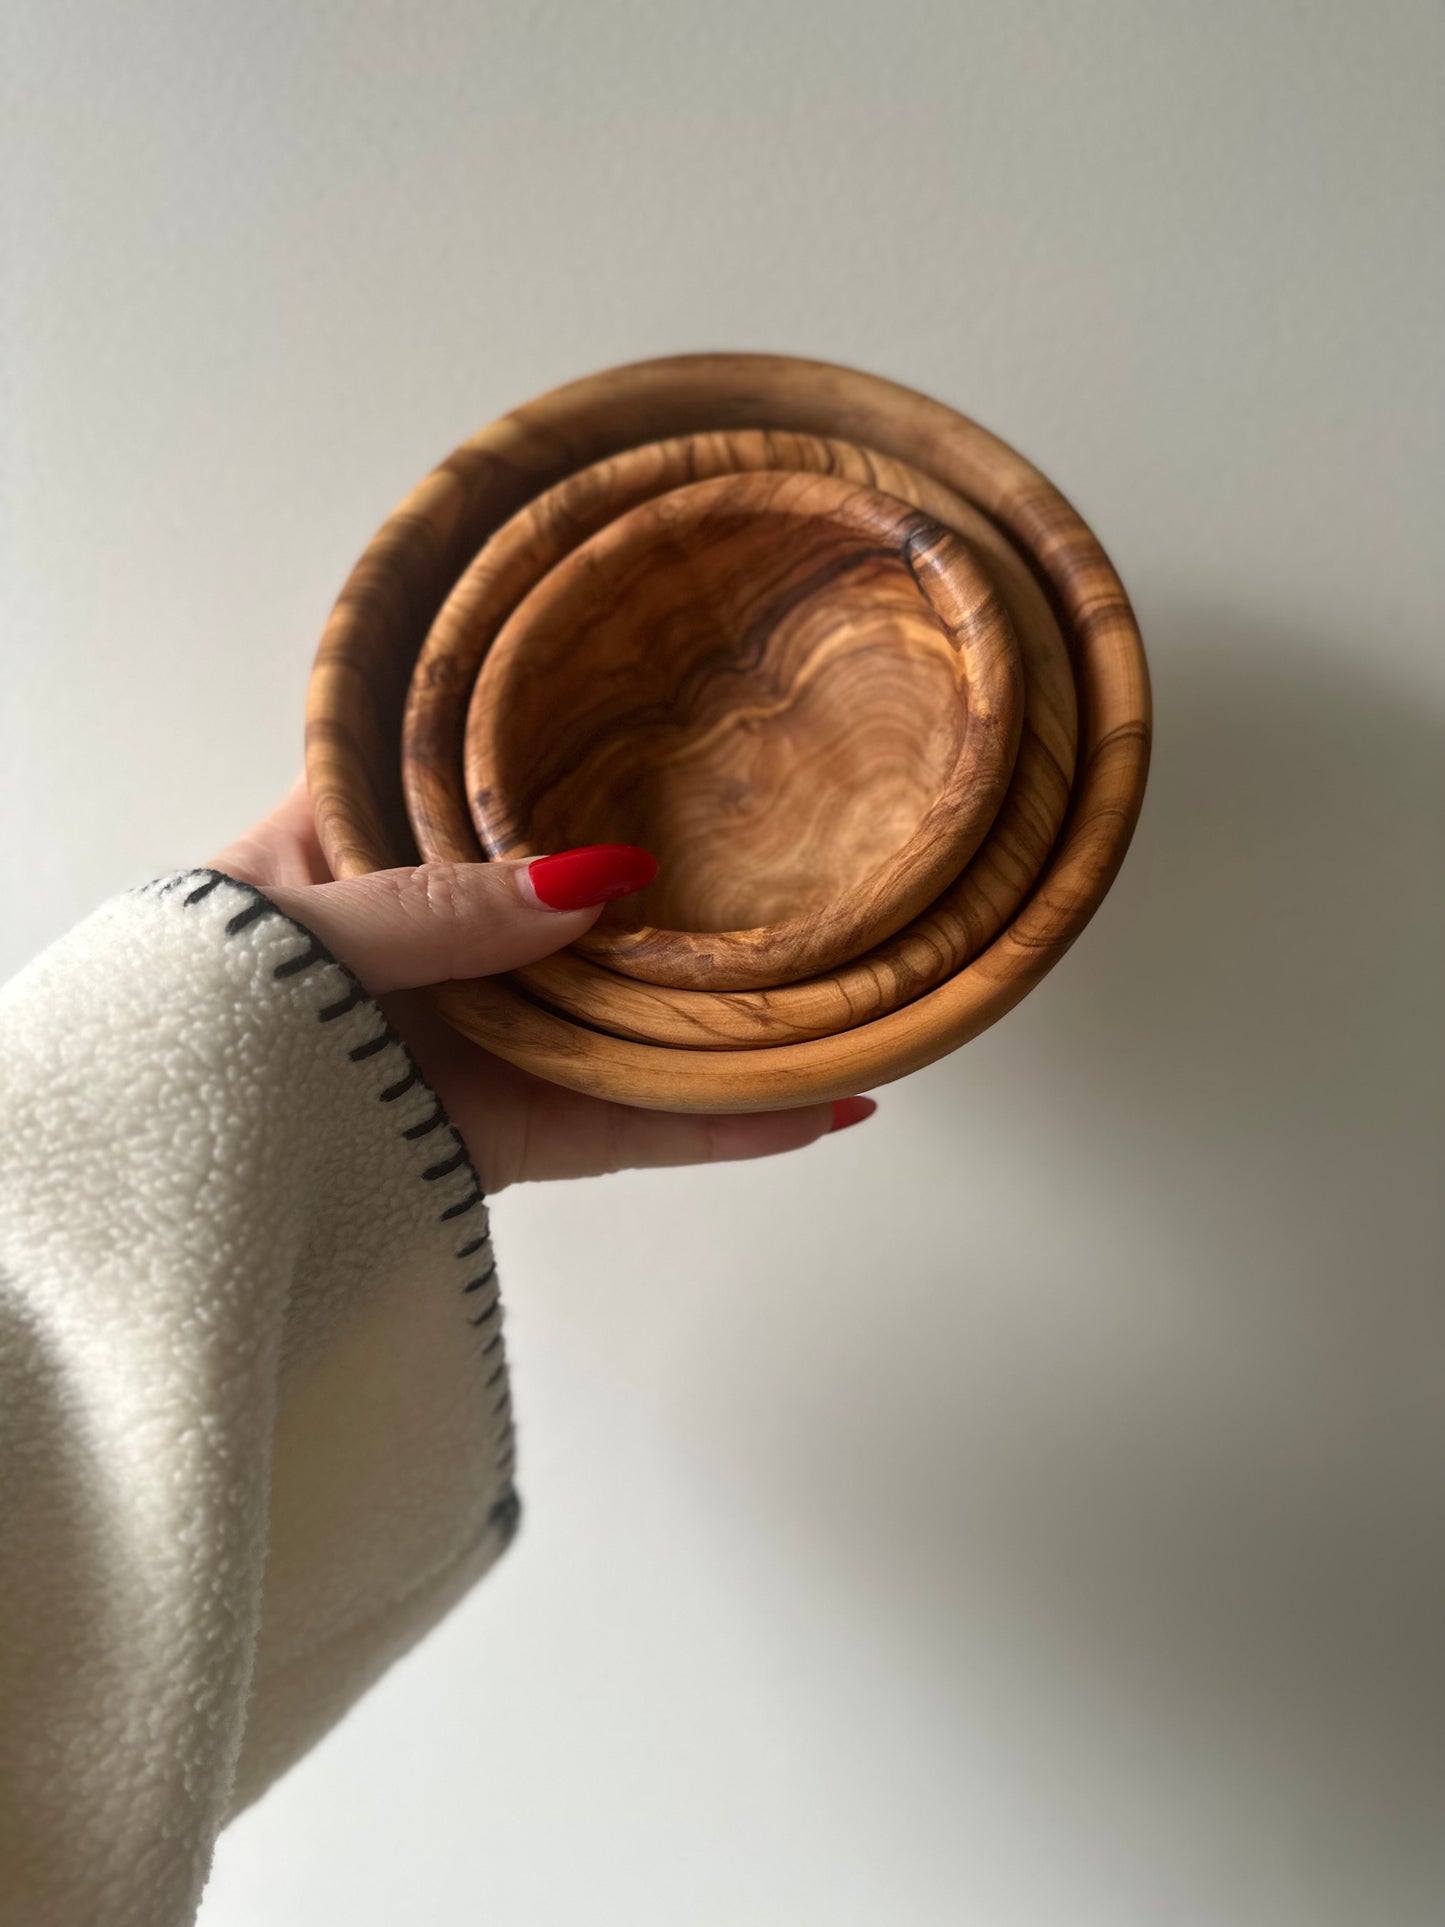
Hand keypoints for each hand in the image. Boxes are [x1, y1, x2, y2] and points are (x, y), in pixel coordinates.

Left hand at [211, 780, 875, 1189]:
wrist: (153, 1191)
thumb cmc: (198, 1021)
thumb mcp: (309, 929)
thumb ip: (446, 905)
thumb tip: (599, 883)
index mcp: (362, 848)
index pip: (479, 776)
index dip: (571, 746)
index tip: (671, 717)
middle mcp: (435, 937)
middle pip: (582, 901)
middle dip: (679, 883)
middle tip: (796, 845)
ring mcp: (477, 1035)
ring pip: (623, 1013)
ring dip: (729, 1012)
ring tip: (844, 988)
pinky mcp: (503, 1136)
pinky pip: (624, 1122)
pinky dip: (714, 1123)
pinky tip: (809, 1106)